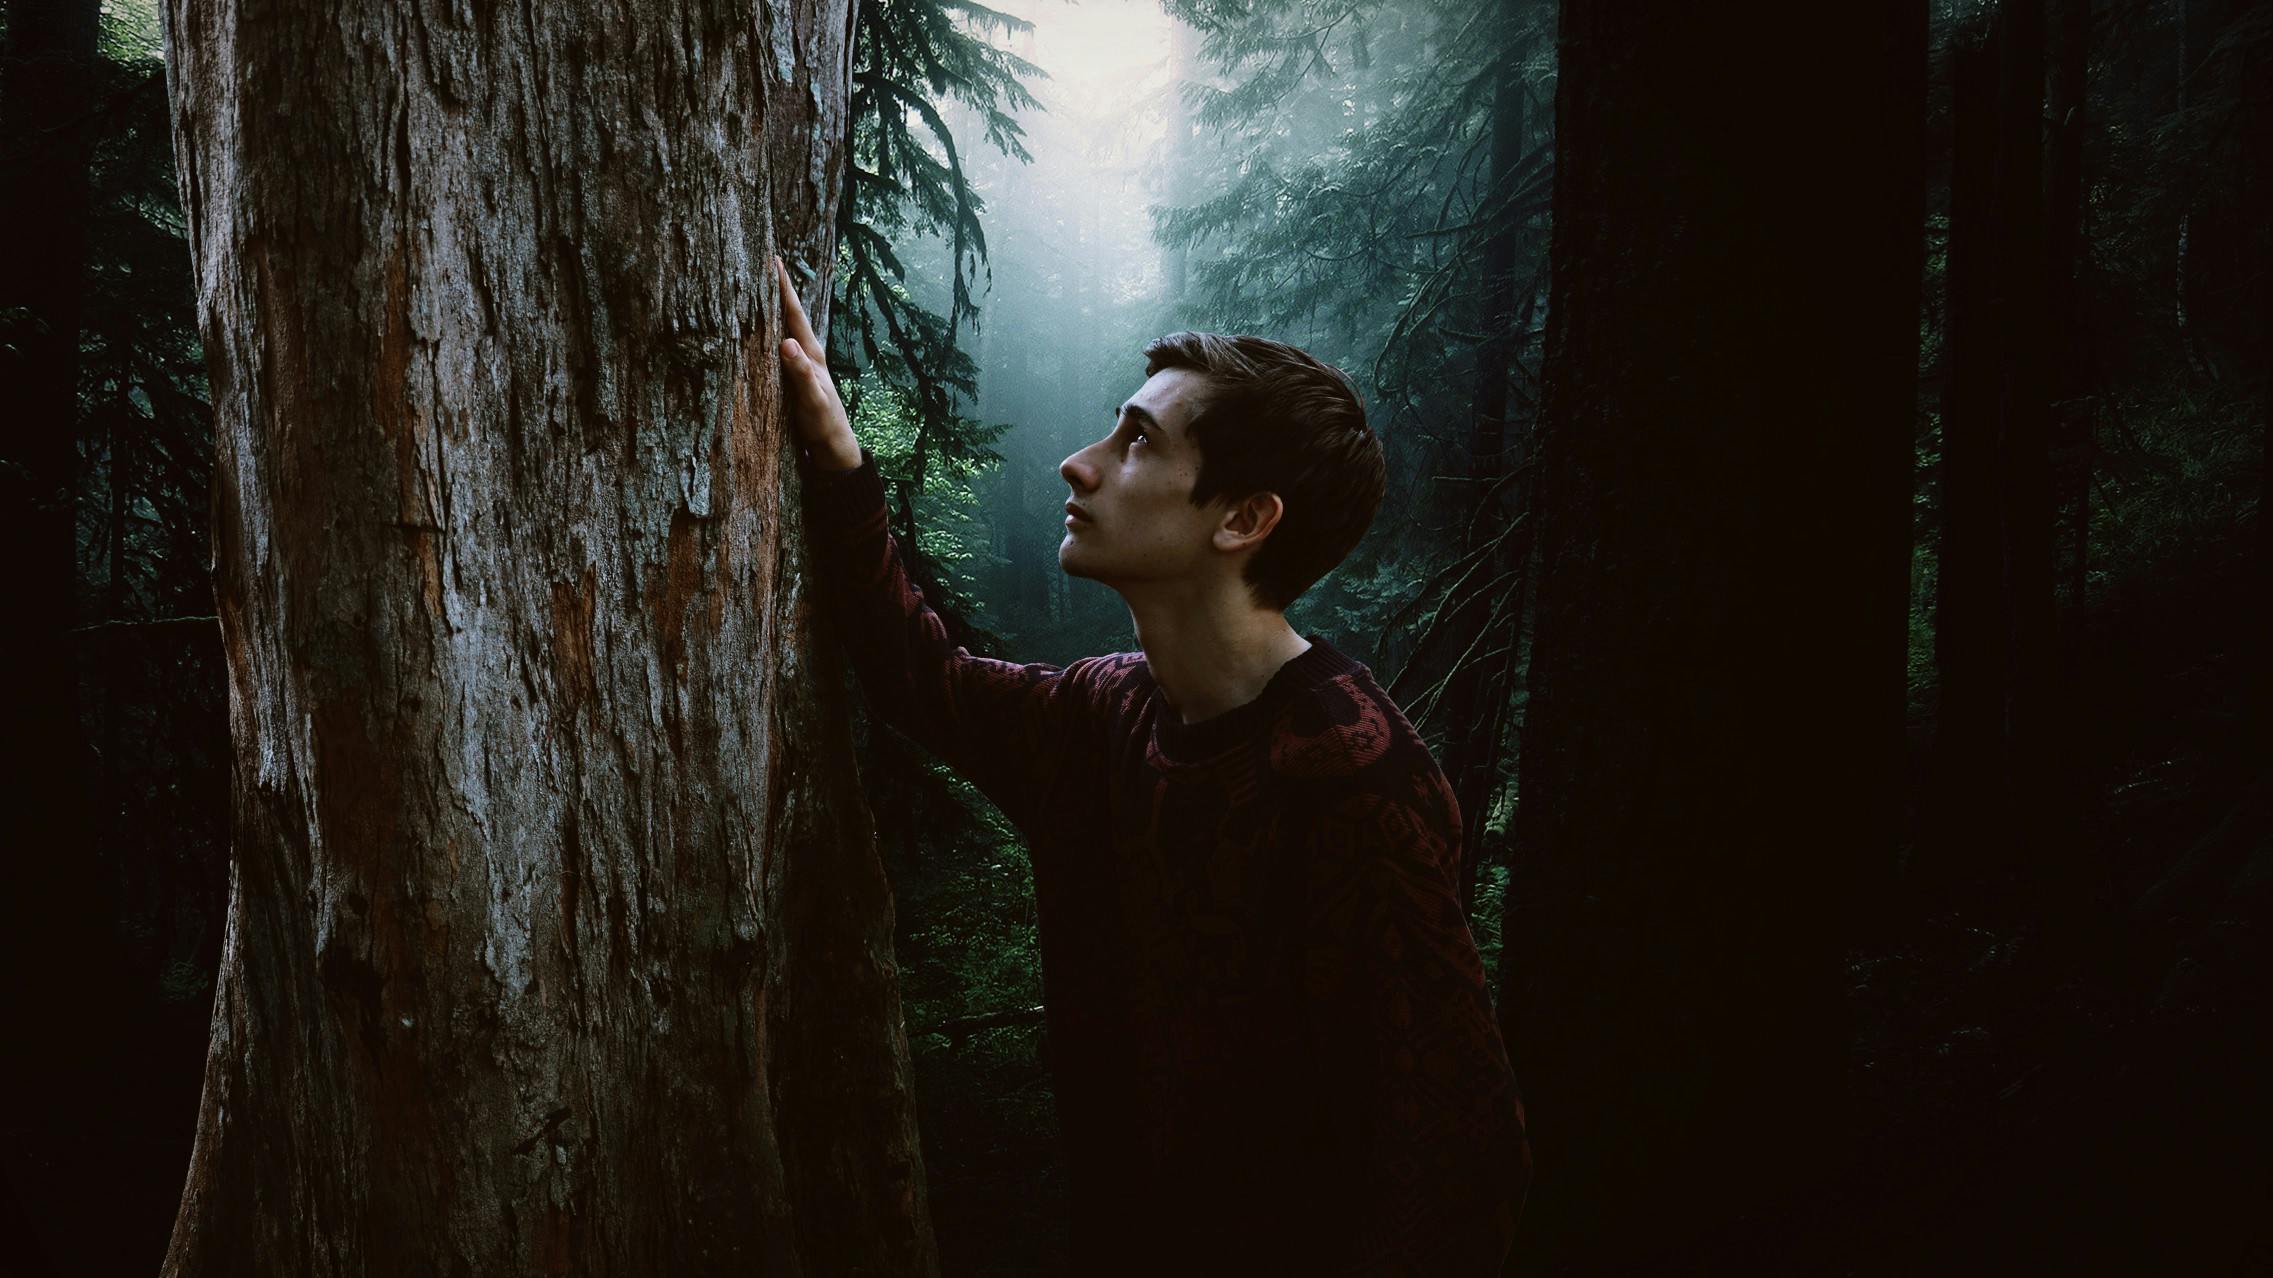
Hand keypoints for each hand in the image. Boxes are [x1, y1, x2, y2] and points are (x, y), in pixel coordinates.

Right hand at [775, 255, 861, 471]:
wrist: (833, 446)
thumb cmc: (824, 424)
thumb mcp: (812, 400)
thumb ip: (801, 373)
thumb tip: (786, 343)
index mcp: (811, 353)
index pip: (794, 313)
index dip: (783, 287)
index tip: (773, 260)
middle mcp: (806, 352)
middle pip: (788, 313)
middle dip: (775, 287)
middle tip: (760, 260)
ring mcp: (800, 362)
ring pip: (782, 326)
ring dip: (770, 306)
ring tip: (755, 284)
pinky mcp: (793, 374)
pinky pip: (776, 343)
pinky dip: (767, 329)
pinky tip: (757, 326)